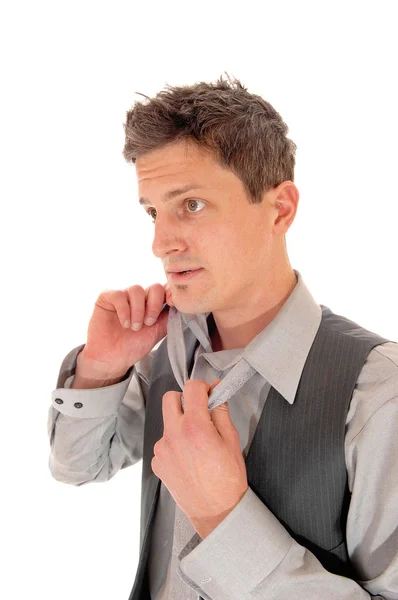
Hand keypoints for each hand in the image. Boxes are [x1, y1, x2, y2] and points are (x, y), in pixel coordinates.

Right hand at [80, 282, 174, 376]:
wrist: (112, 360)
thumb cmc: (133, 346)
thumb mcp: (156, 333)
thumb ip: (168, 318)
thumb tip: (180, 306)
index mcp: (152, 304)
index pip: (165, 290)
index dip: (171, 293)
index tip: (172, 303)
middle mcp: (139, 298)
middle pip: (154, 287)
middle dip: (155, 305)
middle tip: (149, 323)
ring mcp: (123, 296)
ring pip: (136, 289)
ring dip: (138, 310)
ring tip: (134, 327)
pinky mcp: (106, 298)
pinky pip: (118, 294)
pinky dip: (124, 309)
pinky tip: (124, 323)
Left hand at [151, 378, 248, 538]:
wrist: (216, 512)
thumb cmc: (228, 480)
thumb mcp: (232, 440)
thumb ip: (221, 412)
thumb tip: (216, 394)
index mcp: (194, 426)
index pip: (191, 388)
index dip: (204, 387)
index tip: (210, 393)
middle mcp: (173, 435)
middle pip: (170, 398)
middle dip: (185, 400)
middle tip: (200, 411)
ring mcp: (162, 449)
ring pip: (167, 422)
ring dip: (180, 424)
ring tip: (197, 444)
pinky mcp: (157, 462)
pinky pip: (164, 443)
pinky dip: (175, 444)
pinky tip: (189, 458)